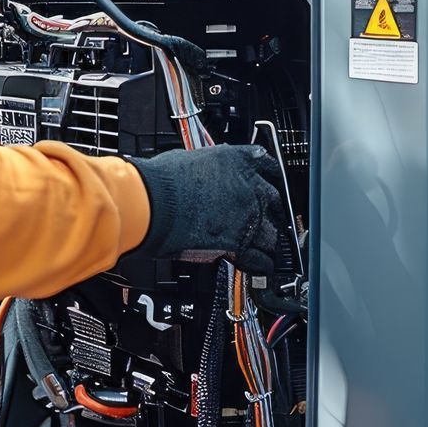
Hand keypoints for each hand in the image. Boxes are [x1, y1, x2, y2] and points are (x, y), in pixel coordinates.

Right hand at [126, 145, 286, 274]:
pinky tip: (259, 266)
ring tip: (260, 248)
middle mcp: (250, 187)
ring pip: (271, 234)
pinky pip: (262, 259)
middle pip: (276, 204)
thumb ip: (208, 168)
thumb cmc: (160, 181)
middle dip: (271, 214)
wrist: (152, 204)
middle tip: (263, 222)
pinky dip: (261, 264)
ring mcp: (248, 217)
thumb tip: (205, 172)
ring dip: (266, 242)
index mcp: (239, 162)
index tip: (269, 187)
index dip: (270, 181)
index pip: (270, 168)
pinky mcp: (239, 244)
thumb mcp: (189, 159)